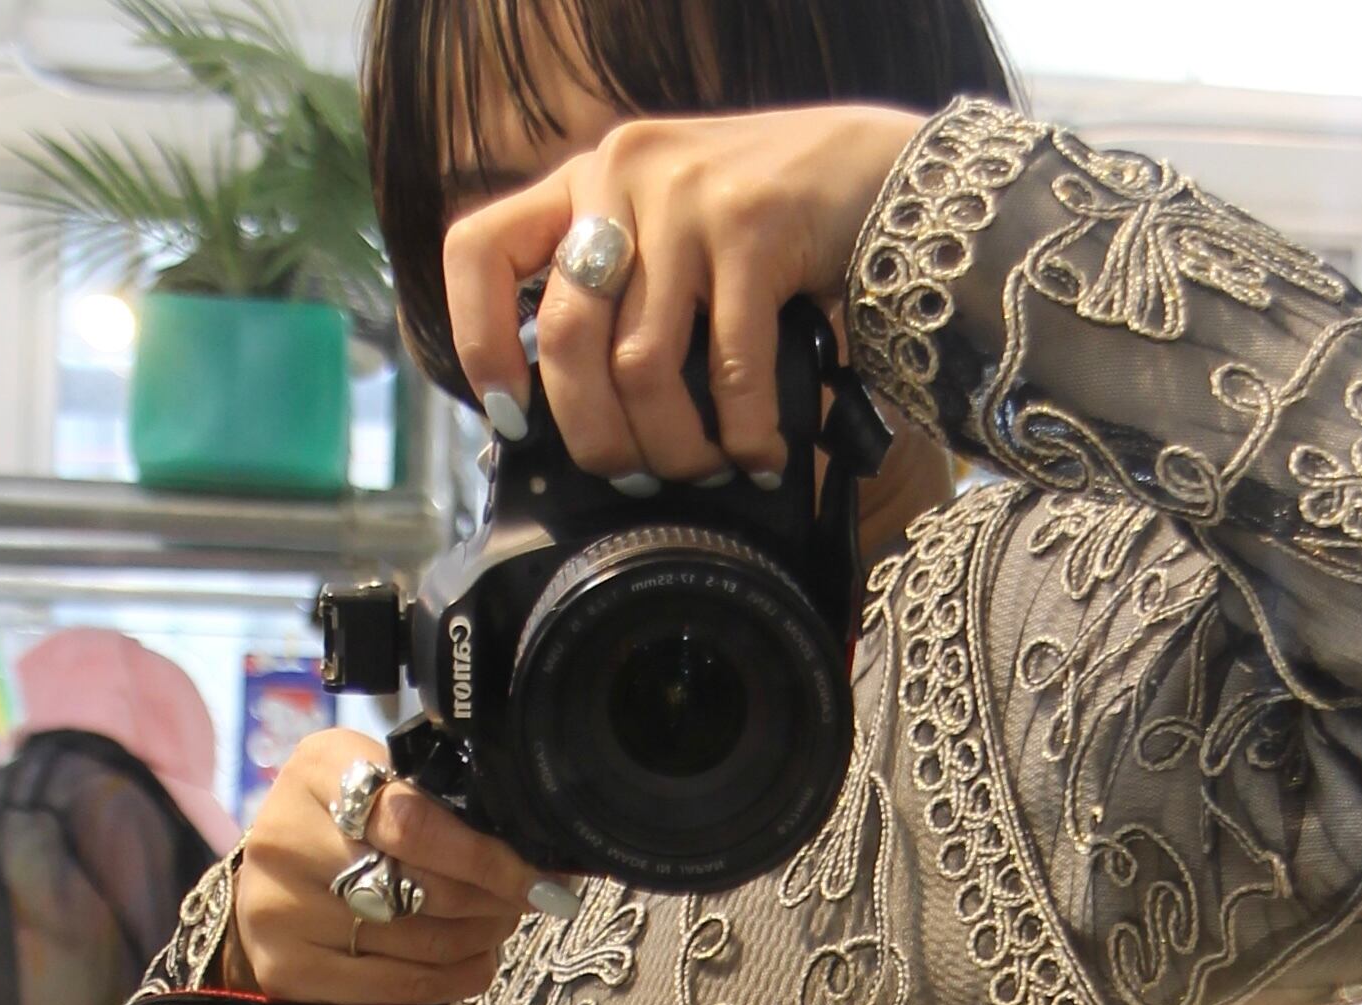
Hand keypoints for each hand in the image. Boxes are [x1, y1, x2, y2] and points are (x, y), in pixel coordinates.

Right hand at [228, 726, 548, 1004]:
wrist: (265, 885)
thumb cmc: (337, 826)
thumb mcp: (374, 783)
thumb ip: (433, 800)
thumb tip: (525, 848)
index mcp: (318, 771)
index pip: (416, 822)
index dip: (487, 857)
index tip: (534, 875)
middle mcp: (288, 837)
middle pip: (423, 885)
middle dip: (492, 899)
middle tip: (522, 901)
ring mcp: (282, 908)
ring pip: (420, 940)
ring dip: (480, 938)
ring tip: (497, 926)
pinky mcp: (290, 968)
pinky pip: (400, 986)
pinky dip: (455, 978)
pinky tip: (475, 961)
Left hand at [444, 105, 921, 486]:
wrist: (879, 168)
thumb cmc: (771, 224)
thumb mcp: (673, 237)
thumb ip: (624, 294)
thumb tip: (590, 421)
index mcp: (586, 182)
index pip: (481, 250)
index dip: (482, 343)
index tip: (511, 415)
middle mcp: (620, 176)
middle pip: (566, 340)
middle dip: (599, 438)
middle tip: (635, 480)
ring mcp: (684, 197)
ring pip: (642, 367)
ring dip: (676, 448)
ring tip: (708, 471)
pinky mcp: (751, 225)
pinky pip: (729, 368)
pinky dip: (745, 434)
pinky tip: (763, 456)